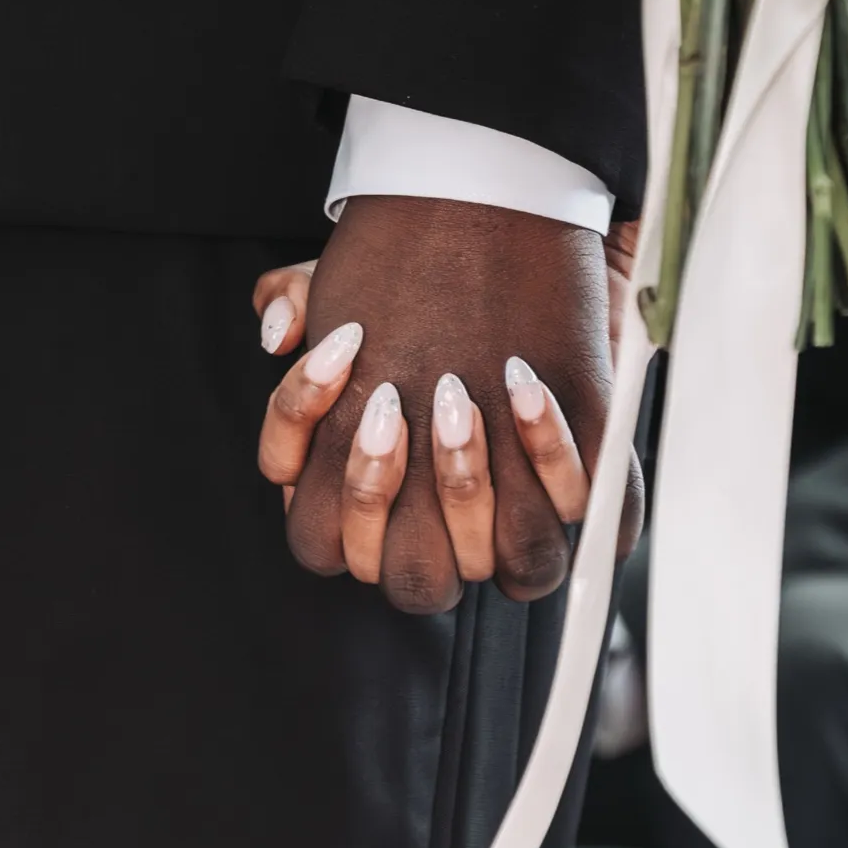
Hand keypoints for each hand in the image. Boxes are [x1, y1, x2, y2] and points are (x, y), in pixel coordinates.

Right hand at [253, 197, 642, 613]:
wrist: (532, 283)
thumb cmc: (428, 306)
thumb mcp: (361, 286)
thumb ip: (302, 296)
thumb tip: (279, 330)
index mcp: (357, 499)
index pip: (308, 524)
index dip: (307, 448)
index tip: (335, 358)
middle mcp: (419, 534)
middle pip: (375, 563)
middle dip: (372, 489)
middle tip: (388, 409)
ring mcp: (492, 534)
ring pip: (469, 561)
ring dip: (459, 483)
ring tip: (459, 398)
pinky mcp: (568, 506)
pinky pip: (566, 512)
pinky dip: (548, 451)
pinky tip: (528, 383)